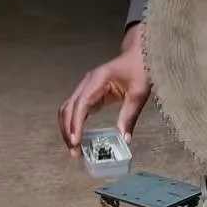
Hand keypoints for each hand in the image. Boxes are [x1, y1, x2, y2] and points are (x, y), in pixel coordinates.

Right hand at [58, 23, 151, 149]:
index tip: (76, 141)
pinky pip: (74, 109)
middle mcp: (86, 83)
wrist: (138, 55)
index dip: (76, 124)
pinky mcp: (88, 93)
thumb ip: (130, 116)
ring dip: (67, 128)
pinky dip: (72, 123)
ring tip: (73, 148)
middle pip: (68, 109)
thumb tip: (124, 139)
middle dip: (68, 131)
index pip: (81, 105)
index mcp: (97, 80)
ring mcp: (85, 87)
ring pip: (67, 109)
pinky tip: (77, 138)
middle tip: (74, 152)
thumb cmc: (139, 70)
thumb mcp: (138, 94)